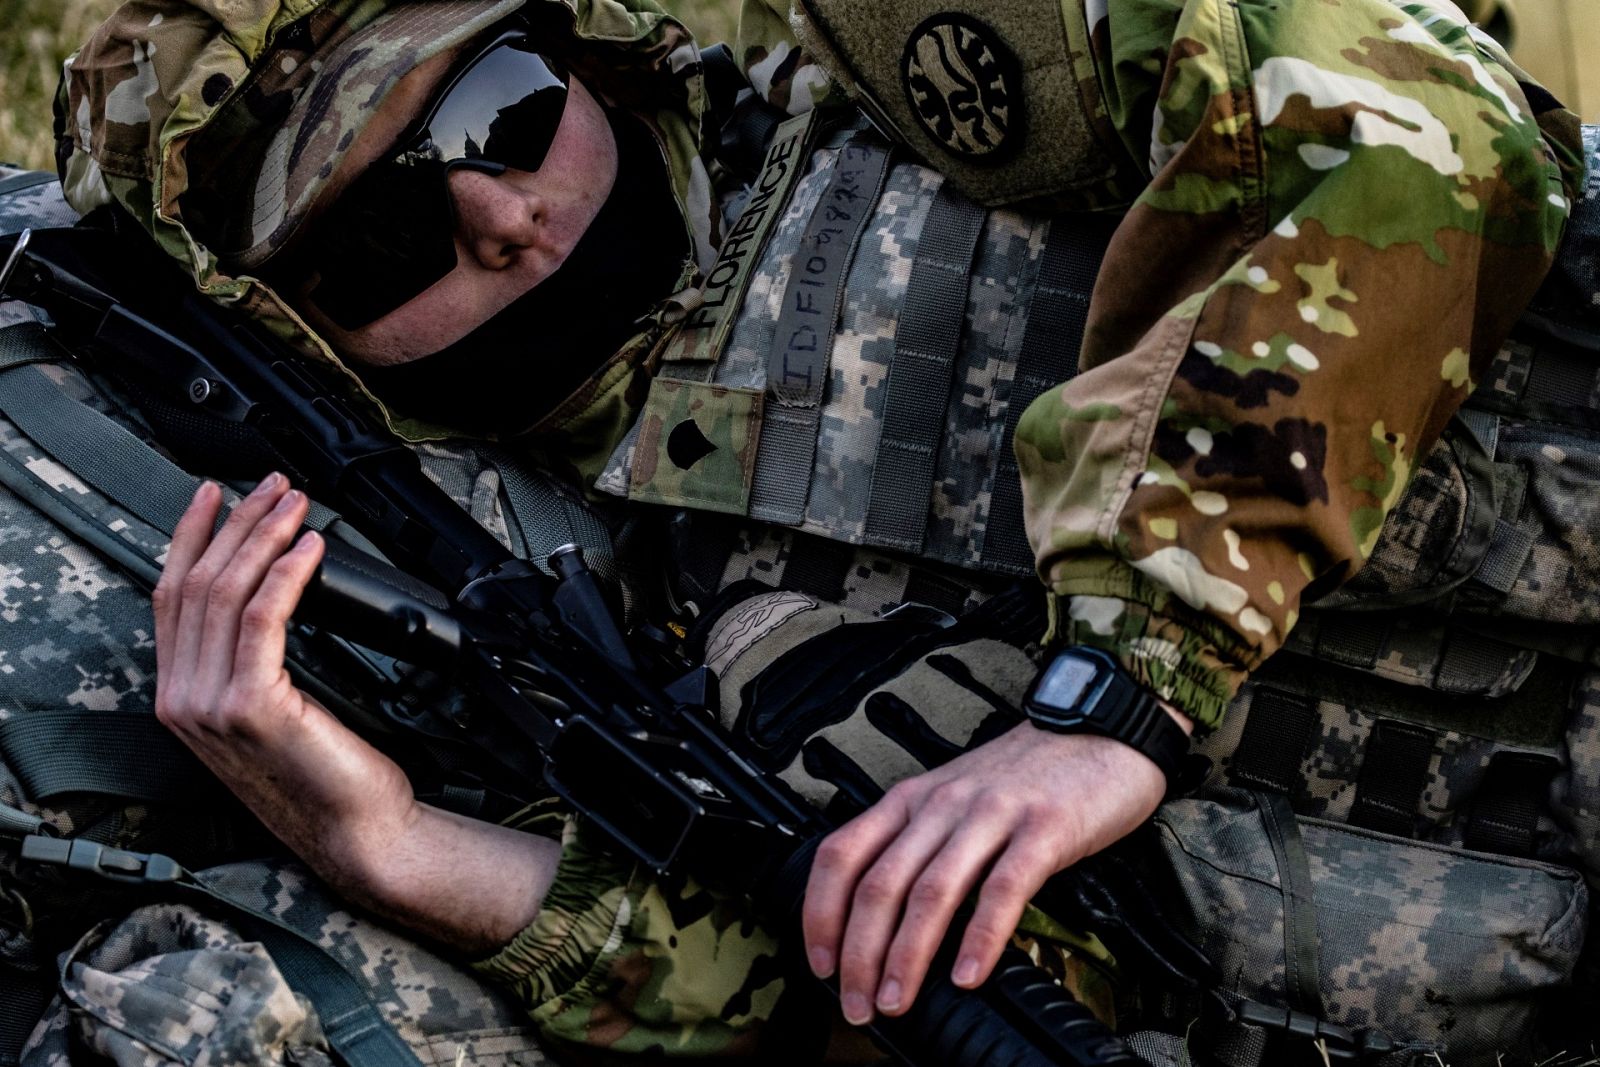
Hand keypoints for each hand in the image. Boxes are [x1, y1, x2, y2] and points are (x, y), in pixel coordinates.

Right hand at [154, 475, 558, 948]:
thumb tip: (276, 584)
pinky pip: (263, 619)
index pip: (171, 596)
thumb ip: (255, 658)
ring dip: (265, 537)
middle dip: (237, 522)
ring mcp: (210, 704)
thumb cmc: (330, 772)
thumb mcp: (276, 706)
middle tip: (275, 485)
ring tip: (297, 504)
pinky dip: (288, 574)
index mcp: (181, 695)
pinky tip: (311, 548)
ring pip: (225, 593)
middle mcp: (182, 698)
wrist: (356, 831)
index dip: (190, 536)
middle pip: (196, 583)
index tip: (217, 493)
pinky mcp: (251, 705)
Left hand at [801, 716, 1183, 1025]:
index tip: (820, 964)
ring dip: (907, 955)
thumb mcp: (953, 800)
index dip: (820, 914)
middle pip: (879, 885)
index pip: (841, 855)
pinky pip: (1003, 888)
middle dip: (859, 955)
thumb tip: (883, 923)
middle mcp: (941, 805)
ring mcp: (991, 814)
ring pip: (931, 891)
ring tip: (898, 1000)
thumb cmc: (1027, 775)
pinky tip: (969, 975)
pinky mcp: (1044, 829)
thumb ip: (919, 848)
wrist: (1100, 732)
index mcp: (911, 800)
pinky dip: (980, 937)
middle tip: (857, 1004)